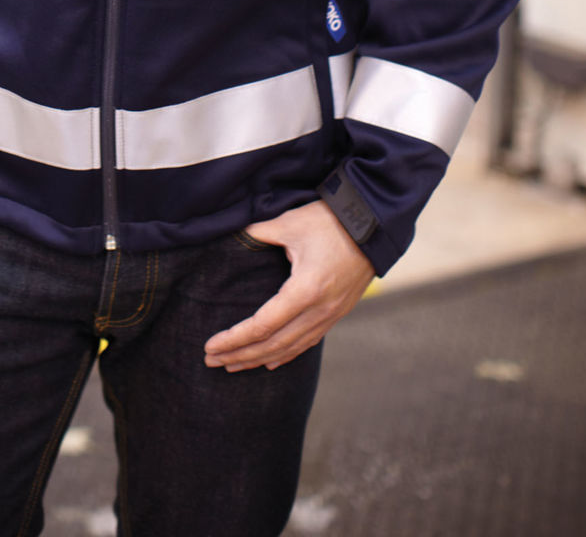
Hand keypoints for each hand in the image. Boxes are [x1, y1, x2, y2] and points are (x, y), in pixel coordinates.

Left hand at [204, 200, 374, 371]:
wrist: (375, 225)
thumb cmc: (331, 220)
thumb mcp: (290, 222)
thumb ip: (258, 232)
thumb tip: (234, 234)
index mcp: (305, 289)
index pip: (262, 326)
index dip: (234, 339)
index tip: (210, 346)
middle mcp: (319, 310)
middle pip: (273, 344)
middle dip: (239, 355)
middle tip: (211, 361)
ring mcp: (330, 315)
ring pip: (290, 348)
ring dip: (258, 358)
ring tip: (232, 365)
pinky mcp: (337, 313)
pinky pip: (307, 342)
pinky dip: (285, 354)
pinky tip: (270, 361)